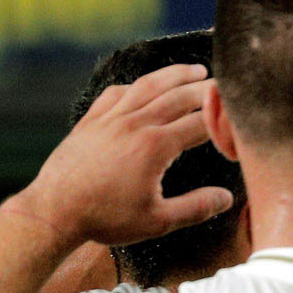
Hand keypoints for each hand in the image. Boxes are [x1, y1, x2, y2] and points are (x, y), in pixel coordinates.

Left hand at [16, 63, 229, 245]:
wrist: (54, 211)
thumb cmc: (105, 218)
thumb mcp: (158, 222)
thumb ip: (196, 208)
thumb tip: (226, 199)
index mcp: (155, 146)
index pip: (199, 124)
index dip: (222, 120)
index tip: (237, 119)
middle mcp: (135, 124)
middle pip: (178, 96)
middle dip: (205, 90)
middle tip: (225, 86)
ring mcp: (111, 119)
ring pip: (148, 86)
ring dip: (174, 74)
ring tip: (194, 70)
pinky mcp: (91, 121)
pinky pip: (116, 93)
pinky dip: (136, 85)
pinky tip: (143, 86)